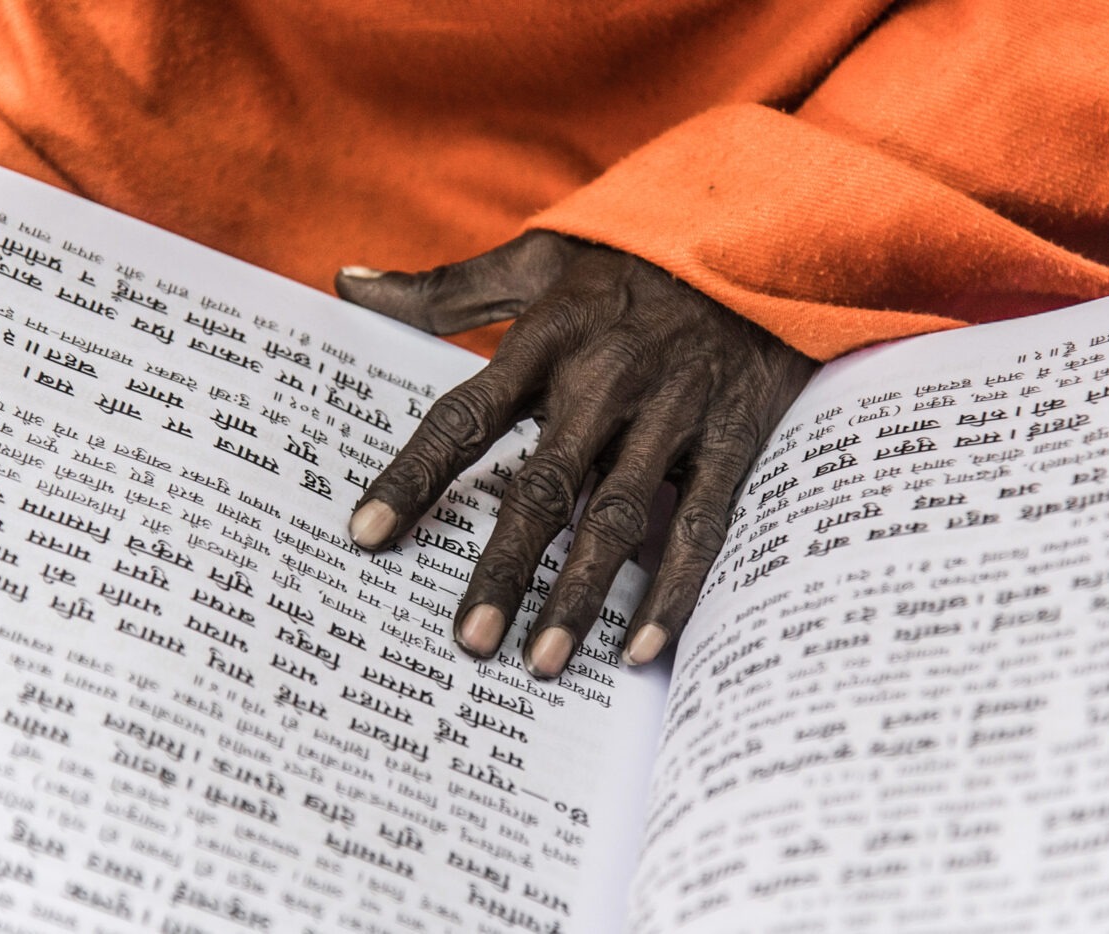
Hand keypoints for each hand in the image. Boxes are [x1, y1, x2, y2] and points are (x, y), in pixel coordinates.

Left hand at [336, 231, 815, 677]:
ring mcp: (673, 411)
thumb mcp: (537, 256)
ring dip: (580, 594)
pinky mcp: (732, 437)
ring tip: (544, 662)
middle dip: (504, 567)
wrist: (763, 231)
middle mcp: (606, 378)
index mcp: (549, 336)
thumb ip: (444, 287)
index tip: (364, 535)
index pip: (464, 415)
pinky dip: (673, 589)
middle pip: (543, 485)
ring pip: (618, 517)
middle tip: (469, 641)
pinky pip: (700, 524)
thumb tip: (344, 284)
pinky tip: (642, 647)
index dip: (412, 476)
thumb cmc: (633, 255)